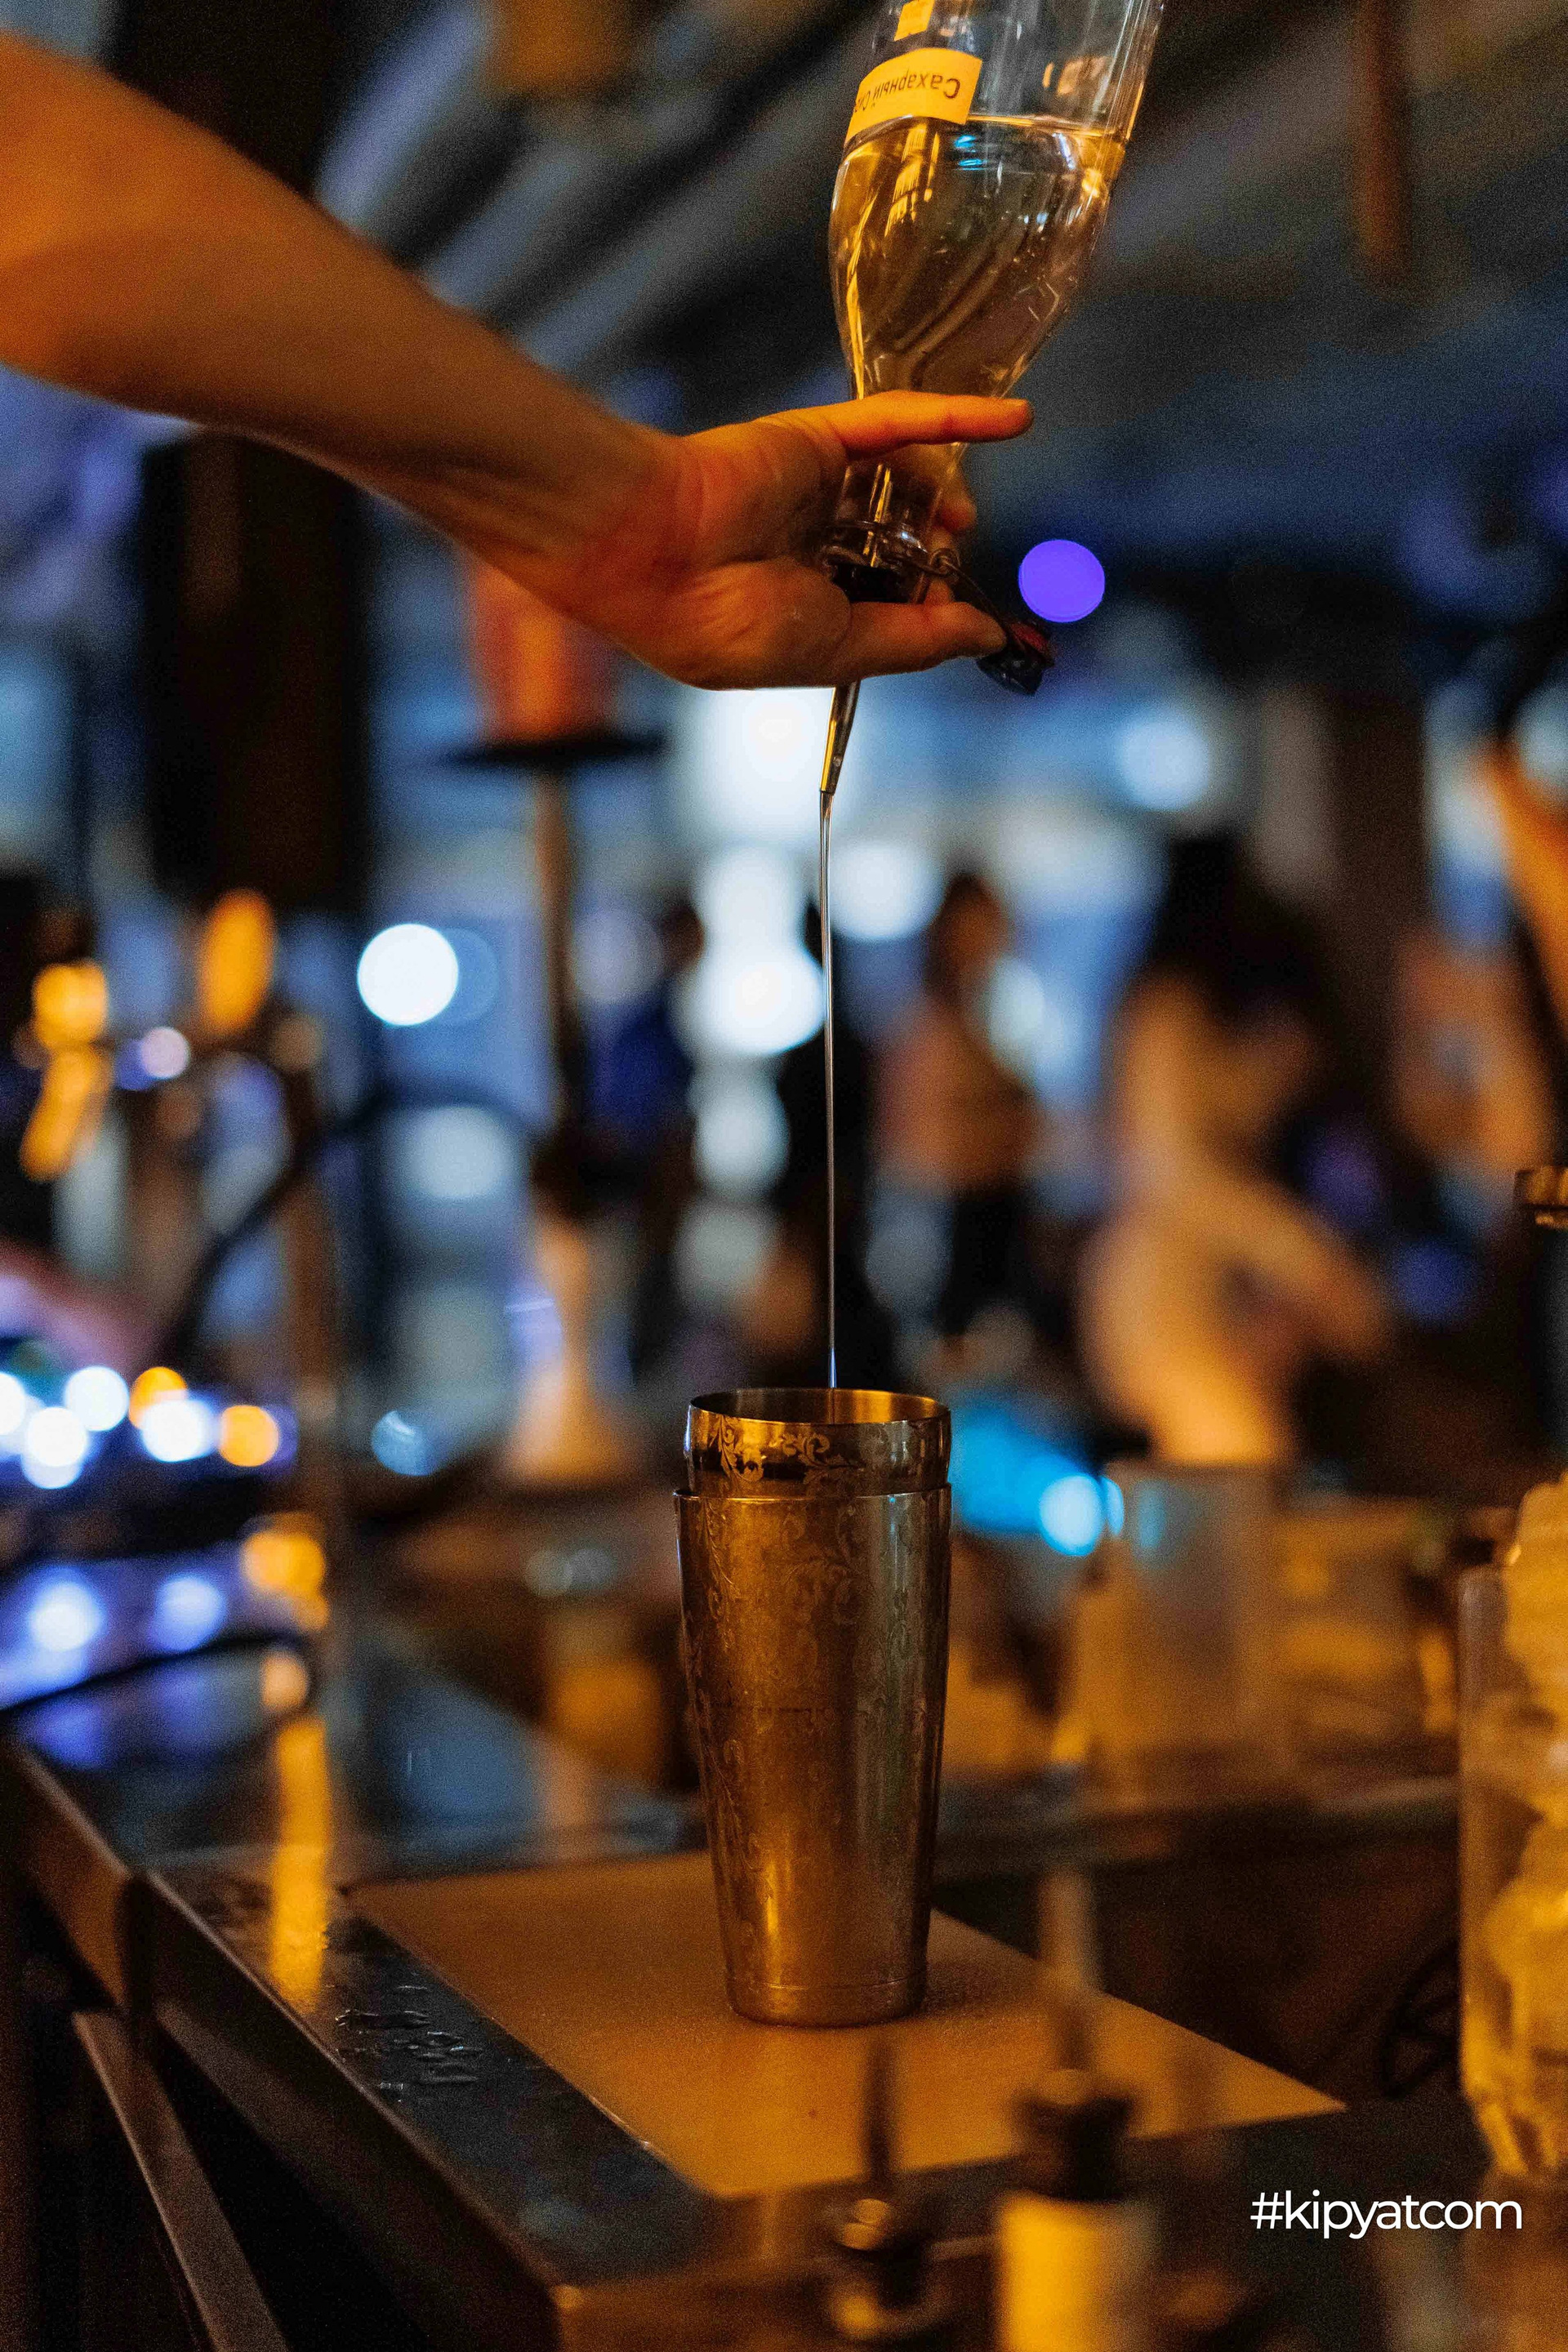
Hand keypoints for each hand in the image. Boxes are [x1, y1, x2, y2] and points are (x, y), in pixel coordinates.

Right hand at [473, 392, 1032, 690]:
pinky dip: (959, 419)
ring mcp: (814, 493)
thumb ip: (915, 641)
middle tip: (960, 571)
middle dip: (937, 565)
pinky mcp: (819, 440)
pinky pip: (899, 424)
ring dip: (940, 504)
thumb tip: (985, 637)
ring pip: (900, 490)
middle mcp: (808, 553)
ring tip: (960, 520)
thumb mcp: (836, 651)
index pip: (888, 611)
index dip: (936, 615)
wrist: (647, 550)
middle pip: (899, 550)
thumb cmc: (719, 620)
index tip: (983, 625)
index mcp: (801, 616)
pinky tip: (1014, 418)